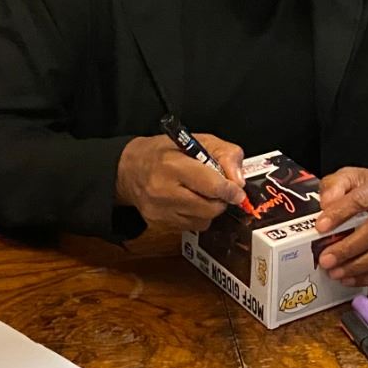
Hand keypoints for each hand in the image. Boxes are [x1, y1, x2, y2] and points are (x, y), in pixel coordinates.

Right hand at [115, 132, 246, 230]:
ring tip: (201, 194)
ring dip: (210, 209)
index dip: (230, 190)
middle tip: (219, 189)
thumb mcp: (197, 140)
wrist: (129, 170)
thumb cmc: (163, 152)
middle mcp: (163, 191)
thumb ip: (224, 154)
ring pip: (203, 221)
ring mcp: (160, 211)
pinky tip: (189, 202)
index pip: (211, 185)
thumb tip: (238, 181)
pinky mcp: (159, 224)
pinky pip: (192, 227)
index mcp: (172, 165)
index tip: (237, 191)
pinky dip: (198, 216)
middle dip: (221, 200)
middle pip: (209, 208)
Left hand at [313, 165, 367, 287]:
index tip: (320, 227)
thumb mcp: (352, 176)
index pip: (360, 201)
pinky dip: (367, 277)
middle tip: (325, 259)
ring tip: (334, 272)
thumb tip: (325, 205)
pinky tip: (349, 279)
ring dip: (356, 267)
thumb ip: (335, 186)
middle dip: (346, 249)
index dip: (339, 214)